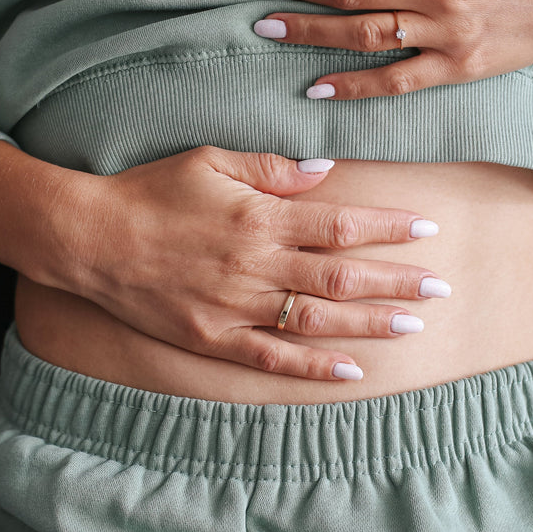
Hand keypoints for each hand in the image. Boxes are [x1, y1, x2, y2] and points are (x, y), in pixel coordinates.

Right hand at [0, 142, 448, 380]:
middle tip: (441, 288)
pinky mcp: (213, 336)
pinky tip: (351, 370)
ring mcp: (236, 305)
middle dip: (397, 282)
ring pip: (318, 320)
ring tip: (413, 326)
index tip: (428, 229)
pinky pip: (272, 356)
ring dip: (370, 324)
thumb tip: (325, 172)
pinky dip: (313, 365)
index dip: (389, 228)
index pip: (342, 223)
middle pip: (342, 278)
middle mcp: (256, 263)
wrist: (91, 238)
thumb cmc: (150, 190)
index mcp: (261, 216)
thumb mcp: (209, 160)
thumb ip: (271, 169)